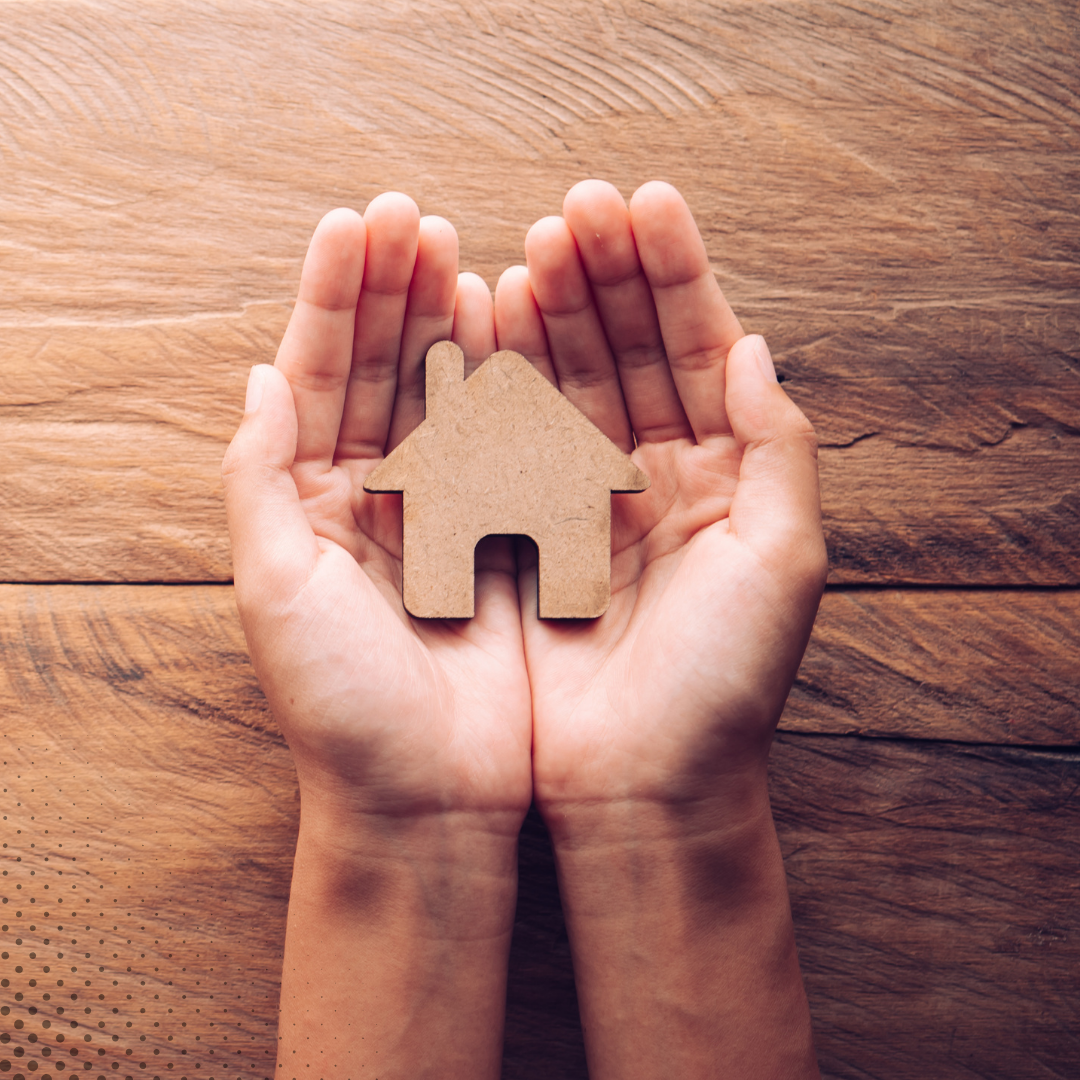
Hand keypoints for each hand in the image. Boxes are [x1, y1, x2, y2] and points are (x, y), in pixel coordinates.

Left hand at [222, 196, 531, 1078]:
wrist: (432, 799)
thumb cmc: (343, 708)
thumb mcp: (273, 589)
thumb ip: (258, 477)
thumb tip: (259, 378)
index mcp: (310, 504)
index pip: (317, 377)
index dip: (335, 299)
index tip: (358, 224)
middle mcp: (374, 501)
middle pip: (379, 372)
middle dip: (392, 290)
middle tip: (413, 215)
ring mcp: (444, 516)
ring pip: (444, 397)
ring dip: (447, 322)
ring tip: (461, 248)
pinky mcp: (505, 540)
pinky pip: (506, 446)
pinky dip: (507, 386)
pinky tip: (511, 329)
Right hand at [495, 180, 825, 1078]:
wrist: (639, 786)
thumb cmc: (724, 684)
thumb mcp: (784, 559)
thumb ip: (780, 444)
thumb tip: (757, 344)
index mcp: (724, 474)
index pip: (701, 347)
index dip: (674, 274)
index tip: (643, 203)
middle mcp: (655, 476)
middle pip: (632, 350)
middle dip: (607, 275)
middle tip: (574, 206)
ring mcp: (584, 500)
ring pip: (569, 383)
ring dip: (553, 312)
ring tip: (532, 248)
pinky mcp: (524, 534)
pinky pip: (510, 439)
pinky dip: (502, 381)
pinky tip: (487, 324)